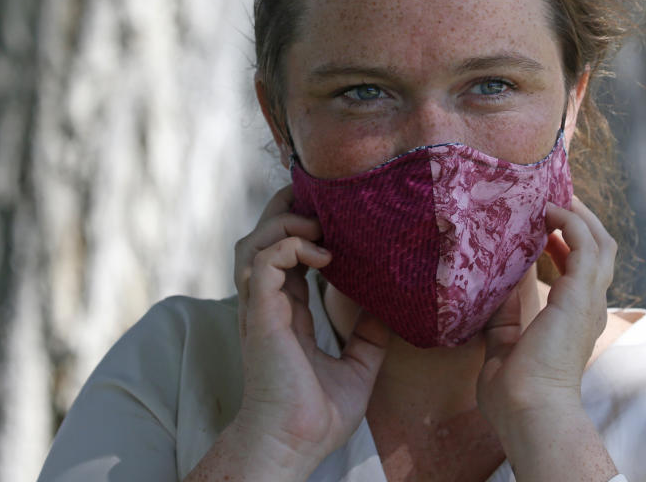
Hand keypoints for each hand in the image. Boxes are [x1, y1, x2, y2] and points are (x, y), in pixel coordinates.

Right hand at [230, 186, 388, 473]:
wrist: (294, 444)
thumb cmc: (317, 417)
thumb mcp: (356, 369)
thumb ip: (368, 338)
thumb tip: (390, 313)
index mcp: (285, 315)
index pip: (284, 258)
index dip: (301, 231)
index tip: (334, 219)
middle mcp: (267, 306)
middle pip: (261, 240)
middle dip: (283, 212)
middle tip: (318, 201)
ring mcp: (260, 309)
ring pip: (255, 243)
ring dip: (285, 223)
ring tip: (320, 224)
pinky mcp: (261, 314)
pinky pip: (265, 261)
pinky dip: (290, 246)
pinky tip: (322, 254)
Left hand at [476, 195, 615, 430]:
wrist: (529, 410)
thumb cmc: (514, 393)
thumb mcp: (503, 346)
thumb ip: (505, 316)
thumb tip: (499, 284)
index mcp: (575, 321)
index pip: (581, 271)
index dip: (566, 243)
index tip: (545, 224)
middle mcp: (588, 308)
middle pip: (599, 250)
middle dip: (579, 221)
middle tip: (553, 199)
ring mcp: (589, 300)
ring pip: (599, 241)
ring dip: (578, 215)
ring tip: (553, 196)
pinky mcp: (580, 293)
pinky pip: (584, 243)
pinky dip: (570, 221)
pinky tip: (549, 211)